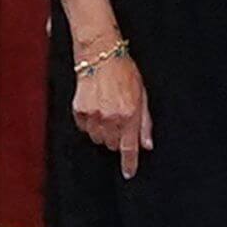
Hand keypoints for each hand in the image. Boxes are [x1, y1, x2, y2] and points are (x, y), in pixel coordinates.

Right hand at [72, 52, 153, 179]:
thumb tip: (147, 144)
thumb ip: (144, 122)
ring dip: (103, 131)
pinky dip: (90, 123)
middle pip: (111, 145)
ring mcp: (94, 115)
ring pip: (97, 138)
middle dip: (116, 138)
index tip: (128, 173)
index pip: (129, 148)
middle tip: (118, 120)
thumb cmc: (124, 70)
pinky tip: (94, 107)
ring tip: (106, 111)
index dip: (129, 164)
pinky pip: (84, 128)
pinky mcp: (79, 110)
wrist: (100, 53)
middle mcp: (111, 118)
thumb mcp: (142, 94)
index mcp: (129, 115)